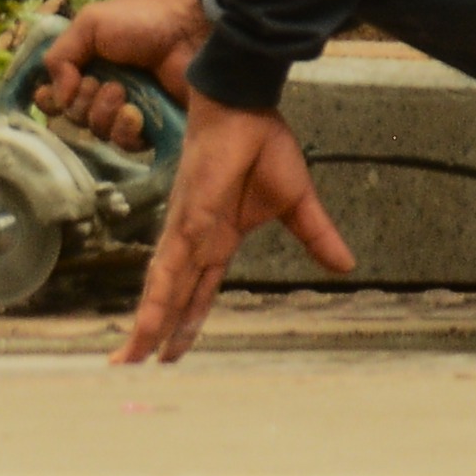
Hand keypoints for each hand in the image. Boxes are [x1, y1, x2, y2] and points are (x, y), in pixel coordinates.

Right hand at [34, 0, 207, 150]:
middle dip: (82, 101)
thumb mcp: (91, 23)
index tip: (57, 94)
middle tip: (104, 82)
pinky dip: (125, 129)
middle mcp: (102, 89)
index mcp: (87, 64)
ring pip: (96, 131)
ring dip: (103, 113)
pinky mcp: (151, 127)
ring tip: (122, 93)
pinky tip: (134, 114)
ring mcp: (127, 109)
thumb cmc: (141, 22)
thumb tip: (56, 96)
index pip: (55, 94)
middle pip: (72, 115)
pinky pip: (124, 142)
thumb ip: (60, 56)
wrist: (191, 32)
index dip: (51, 99)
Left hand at [115, 96, 352, 364]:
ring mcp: (188, 230)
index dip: (184, 323)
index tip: (170, 353)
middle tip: (130, 368)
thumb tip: (346, 266)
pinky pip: (172, 264)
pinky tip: (149, 323)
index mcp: (217, 239)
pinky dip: (159, 295)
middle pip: (172, 298)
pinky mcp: (189, 218)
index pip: (197, 292)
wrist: (247, 107)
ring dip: (148, 325)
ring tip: (129, 360)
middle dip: (154, 334)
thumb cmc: (263, 144)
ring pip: (163, 289)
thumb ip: (315, 237)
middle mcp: (195, 241)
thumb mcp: (299, 203)